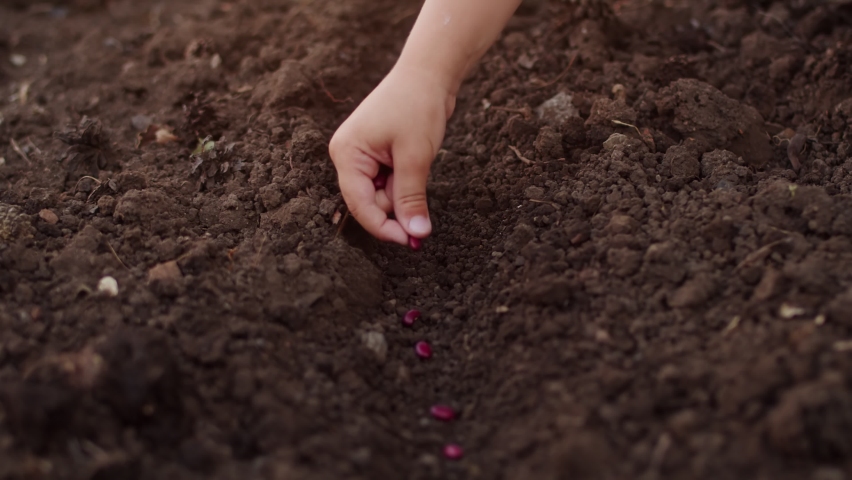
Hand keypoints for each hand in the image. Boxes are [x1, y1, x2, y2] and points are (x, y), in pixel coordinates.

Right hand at [329, 65, 454, 244]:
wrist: (429, 73)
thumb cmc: (417, 106)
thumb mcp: (415, 157)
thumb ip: (411, 198)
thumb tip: (416, 233)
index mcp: (346, 155)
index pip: (359, 205)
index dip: (384, 227)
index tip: (410, 240)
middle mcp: (348, 157)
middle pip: (369, 202)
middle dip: (396, 209)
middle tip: (422, 211)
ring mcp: (362, 156)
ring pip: (382, 194)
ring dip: (403, 193)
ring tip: (418, 165)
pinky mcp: (377, 155)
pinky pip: (389, 182)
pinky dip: (405, 183)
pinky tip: (416, 163)